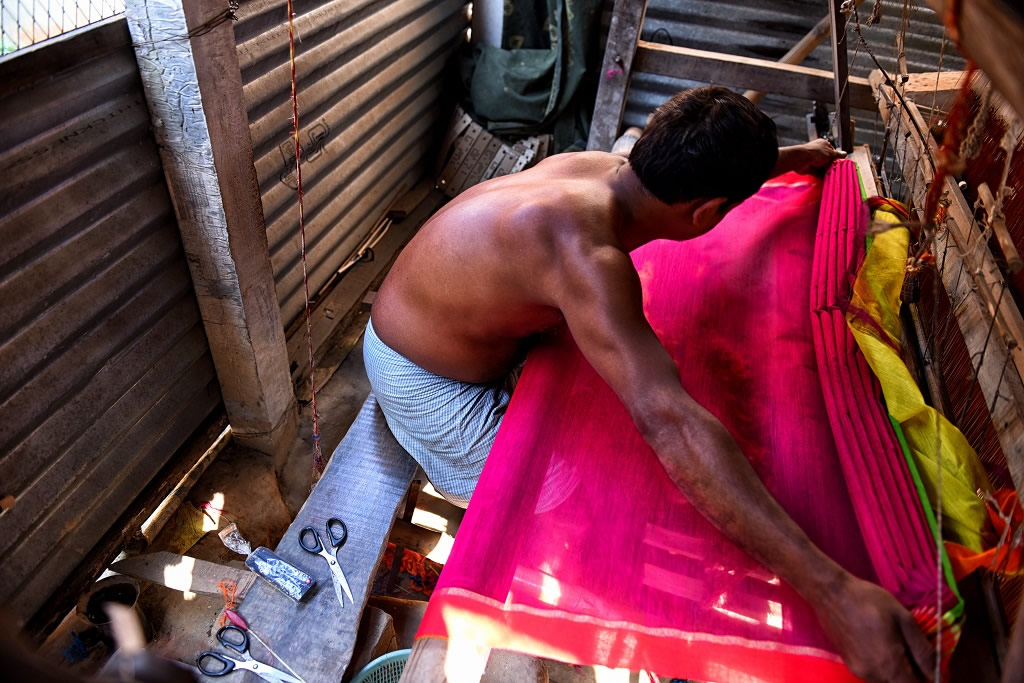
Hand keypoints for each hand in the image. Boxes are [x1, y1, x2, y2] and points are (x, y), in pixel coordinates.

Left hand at [796, 138, 846, 173]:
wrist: (801, 160)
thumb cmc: (815, 153)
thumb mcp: (830, 153)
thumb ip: (837, 154)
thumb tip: (845, 154)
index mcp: (823, 145)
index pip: (833, 151)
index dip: (836, 157)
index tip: (841, 162)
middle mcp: (818, 152)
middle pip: (828, 160)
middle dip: (832, 165)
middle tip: (837, 169)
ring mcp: (814, 160)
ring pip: (823, 167)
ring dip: (828, 171)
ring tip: (833, 174)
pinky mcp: (810, 168)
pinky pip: (818, 173)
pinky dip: (822, 176)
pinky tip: (827, 178)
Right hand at [815, 576, 934, 681]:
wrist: (831, 592)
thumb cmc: (869, 600)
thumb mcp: (903, 618)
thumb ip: (922, 649)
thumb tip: (936, 673)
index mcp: (890, 665)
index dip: (928, 678)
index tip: (931, 666)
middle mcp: (873, 674)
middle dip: (912, 675)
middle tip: (915, 651)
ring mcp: (859, 670)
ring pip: (887, 681)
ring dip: (897, 671)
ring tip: (896, 644)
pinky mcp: (849, 664)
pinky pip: (874, 674)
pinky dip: (883, 666)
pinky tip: (880, 643)